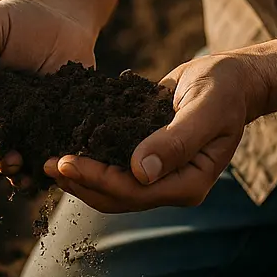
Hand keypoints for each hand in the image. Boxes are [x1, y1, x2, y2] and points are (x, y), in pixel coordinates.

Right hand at [0, 0, 96, 179]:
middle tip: (15, 162)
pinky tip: (62, 167)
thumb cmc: (19, 19)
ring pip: (12, 162)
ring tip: (34, 175)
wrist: (61, 20)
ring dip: (20, 173)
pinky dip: (51, 165)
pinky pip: (46, 155)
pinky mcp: (50, 131)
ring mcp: (21, 129)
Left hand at [43, 52, 267, 212]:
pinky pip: (114, 168)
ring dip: (80, 177)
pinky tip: (65, 147)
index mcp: (190, 182)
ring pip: (112, 188)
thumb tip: (140, 171)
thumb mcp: (205, 108)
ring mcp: (159, 177)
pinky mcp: (146, 161)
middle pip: (118, 197)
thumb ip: (177, 140)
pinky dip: (90, 161)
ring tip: (47, 160)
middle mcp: (172, 186)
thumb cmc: (223, 89)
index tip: (66, 162)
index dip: (98, 179)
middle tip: (45, 162)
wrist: (231, 79)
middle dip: (81, 182)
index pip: (136, 191)